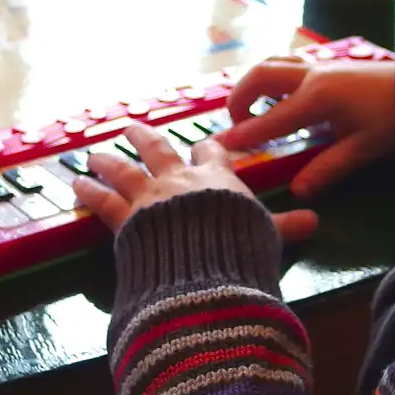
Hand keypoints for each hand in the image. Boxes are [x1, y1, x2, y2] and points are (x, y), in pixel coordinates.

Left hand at [73, 122, 319, 242]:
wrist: (205, 266)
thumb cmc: (240, 248)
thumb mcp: (268, 235)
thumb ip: (286, 226)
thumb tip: (317, 220)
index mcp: (217, 180)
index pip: (212, 155)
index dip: (206, 149)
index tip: (201, 143)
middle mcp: (180, 181)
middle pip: (160, 150)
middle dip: (145, 139)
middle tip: (130, 127)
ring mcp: (150, 197)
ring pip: (125, 170)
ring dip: (108, 160)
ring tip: (93, 153)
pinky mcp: (127, 220)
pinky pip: (104, 201)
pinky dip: (90, 192)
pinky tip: (77, 185)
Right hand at [213, 58, 394, 197]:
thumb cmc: (392, 120)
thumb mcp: (361, 150)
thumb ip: (327, 168)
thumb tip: (297, 191)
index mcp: (317, 98)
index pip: (271, 119)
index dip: (244, 134)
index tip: (222, 146)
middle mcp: (310, 76)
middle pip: (260, 76)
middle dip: (240, 97)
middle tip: (235, 123)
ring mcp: (318, 66)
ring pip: (272, 63)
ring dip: (253, 82)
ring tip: (249, 107)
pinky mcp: (326, 64)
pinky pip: (287, 64)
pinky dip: (271, 77)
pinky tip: (276, 96)